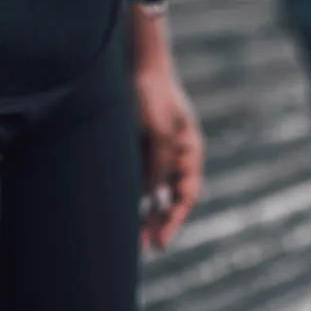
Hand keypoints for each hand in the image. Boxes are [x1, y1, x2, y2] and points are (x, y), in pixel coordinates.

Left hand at [135, 65, 203, 252]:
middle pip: (171, 197)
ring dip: (145, 213)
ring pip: (153, 191)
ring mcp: (156, 151)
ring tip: (132, 238)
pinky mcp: (138, 146)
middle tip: (145, 247)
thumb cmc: (152, 94)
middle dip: (160, 223)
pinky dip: (133, 195)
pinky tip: (121, 210)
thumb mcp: (158, 132)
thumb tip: (150, 200)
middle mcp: (174, 155)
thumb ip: (156, 166)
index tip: (161, 239)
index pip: (186, 194)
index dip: (175, 219)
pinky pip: (138, 177)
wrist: (136, 63)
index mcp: (189, 152)